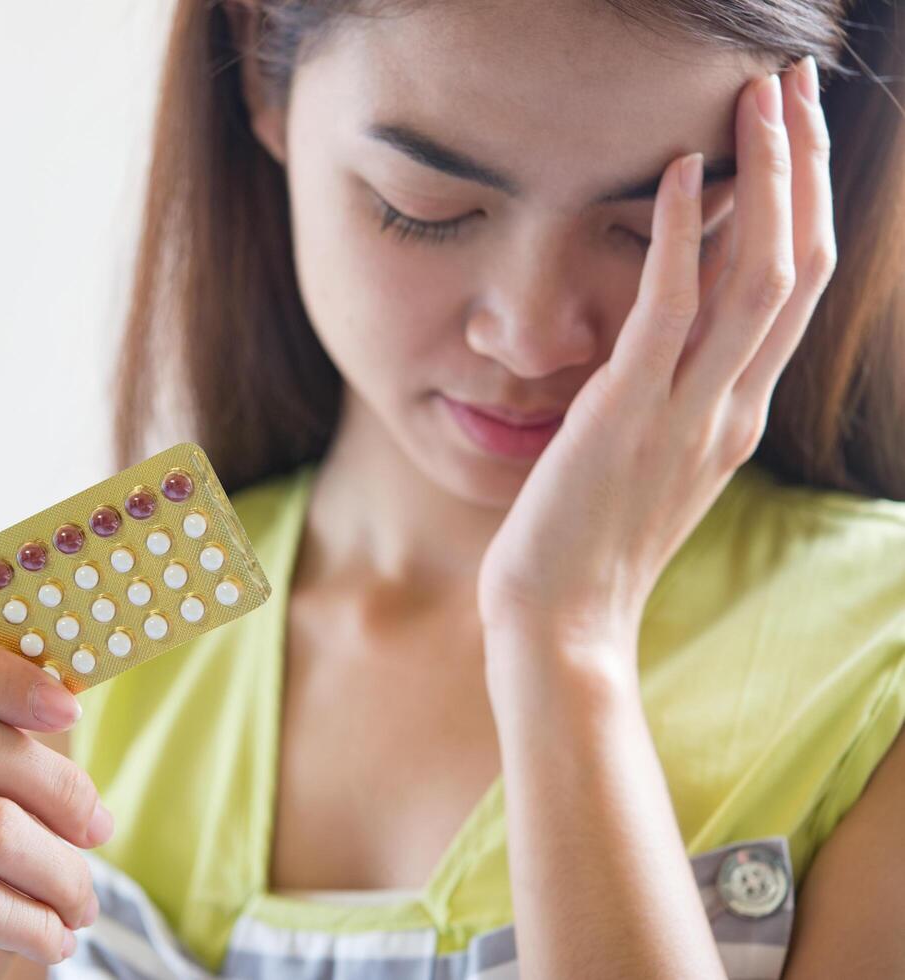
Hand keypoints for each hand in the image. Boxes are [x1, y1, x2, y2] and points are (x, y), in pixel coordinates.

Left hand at [477, 56, 836, 654]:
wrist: (563, 619)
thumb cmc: (592, 538)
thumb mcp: (654, 456)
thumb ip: (678, 390)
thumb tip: (673, 324)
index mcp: (737, 413)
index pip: (796, 288)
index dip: (803, 203)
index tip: (793, 133)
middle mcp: (731, 406)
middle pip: (799, 264)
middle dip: (802, 167)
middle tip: (793, 85)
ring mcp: (687, 411)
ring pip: (759, 275)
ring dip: (764, 178)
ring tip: (760, 99)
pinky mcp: (626, 414)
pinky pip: (668, 310)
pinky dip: (677, 236)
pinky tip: (675, 170)